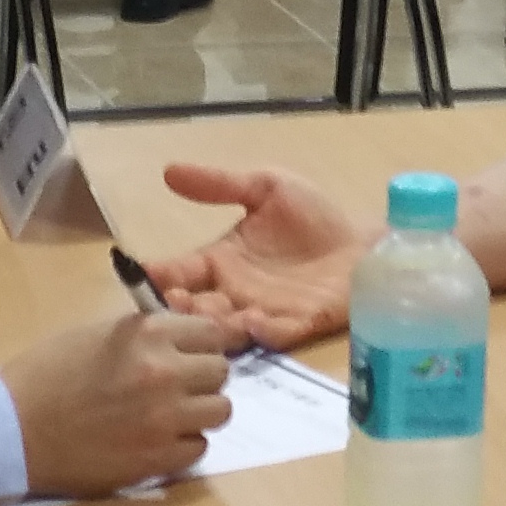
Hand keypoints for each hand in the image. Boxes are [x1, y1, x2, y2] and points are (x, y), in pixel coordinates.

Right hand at [0, 309, 234, 495]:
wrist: (11, 429)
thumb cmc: (45, 373)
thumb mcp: (97, 334)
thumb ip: (144, 335)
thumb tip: (180, 339)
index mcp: (148, 334)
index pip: (211, 332)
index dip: (199, 344)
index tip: (187, 354)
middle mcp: (166, 373)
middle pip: (220, 372)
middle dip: (201, 378)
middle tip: (176, 387)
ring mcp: (165, 419)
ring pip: (219, 411)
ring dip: (198, 412)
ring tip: (170, 415)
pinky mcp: (157, 460)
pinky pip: (198, 448)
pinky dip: (182, 445)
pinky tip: (156, 440)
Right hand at [142, 161, 362, 346]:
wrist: (365, 240)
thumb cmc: (313, 216)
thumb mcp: (265, 188)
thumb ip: (219, 184)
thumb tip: (168, 171)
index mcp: (221, 261)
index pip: (179, 272)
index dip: (158, 276)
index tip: (141, 274)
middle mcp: (235, 293)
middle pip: (195, 309)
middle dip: (180, 310)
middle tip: (171, 302)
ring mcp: (266, 312)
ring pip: (228, 327)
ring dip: (214, 325)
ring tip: (205, 316)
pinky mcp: (300, 324)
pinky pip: (275, 335)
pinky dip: (262, 331)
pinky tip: (254, 320)